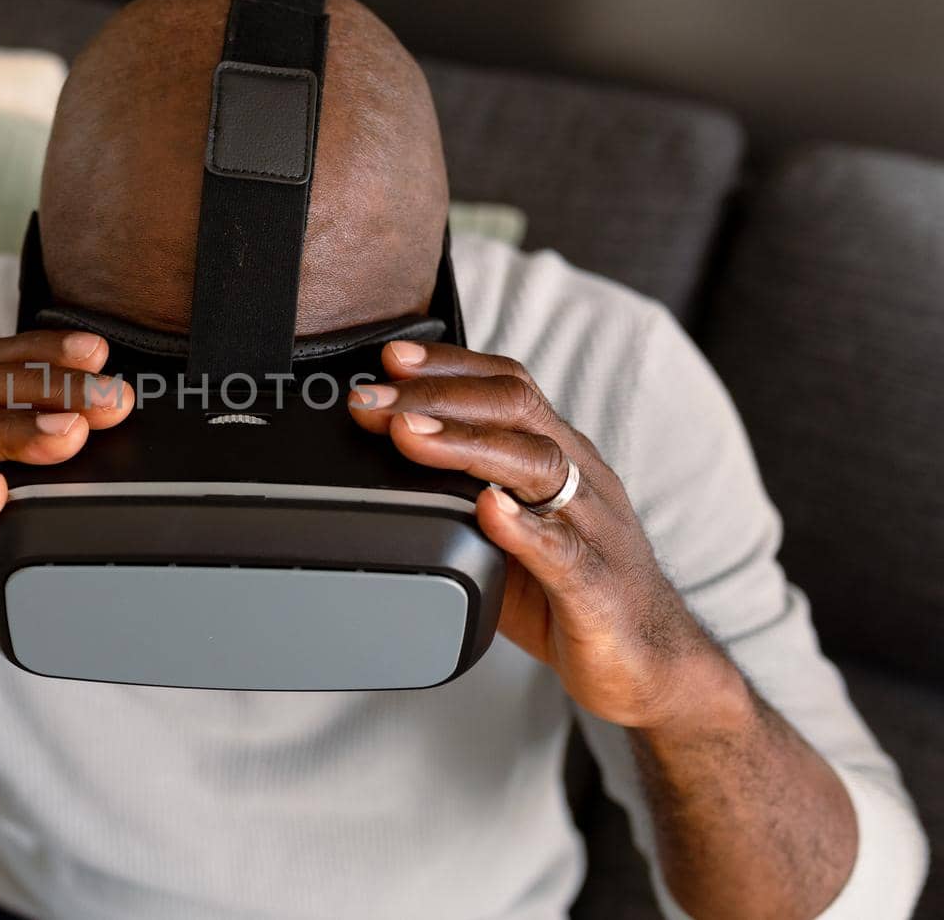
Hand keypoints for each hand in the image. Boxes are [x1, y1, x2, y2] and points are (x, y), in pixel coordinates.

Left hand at [350, 340, 745, 728]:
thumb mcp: (507, 531)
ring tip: (409, 435)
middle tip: (372, 401)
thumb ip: (462, 495)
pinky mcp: (599, 587)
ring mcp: (594, 528)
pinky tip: (487, 510)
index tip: (390, 358)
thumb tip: (384, 465)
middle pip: (515, 409)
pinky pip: (563, 549)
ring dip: (466, 443)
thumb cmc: (568, 592)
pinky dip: (523, 527)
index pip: (507, 387)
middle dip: (437, 397)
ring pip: (538, 464)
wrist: (650, 664)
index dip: (450, 366)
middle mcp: (580, 479)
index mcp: (559, 458)